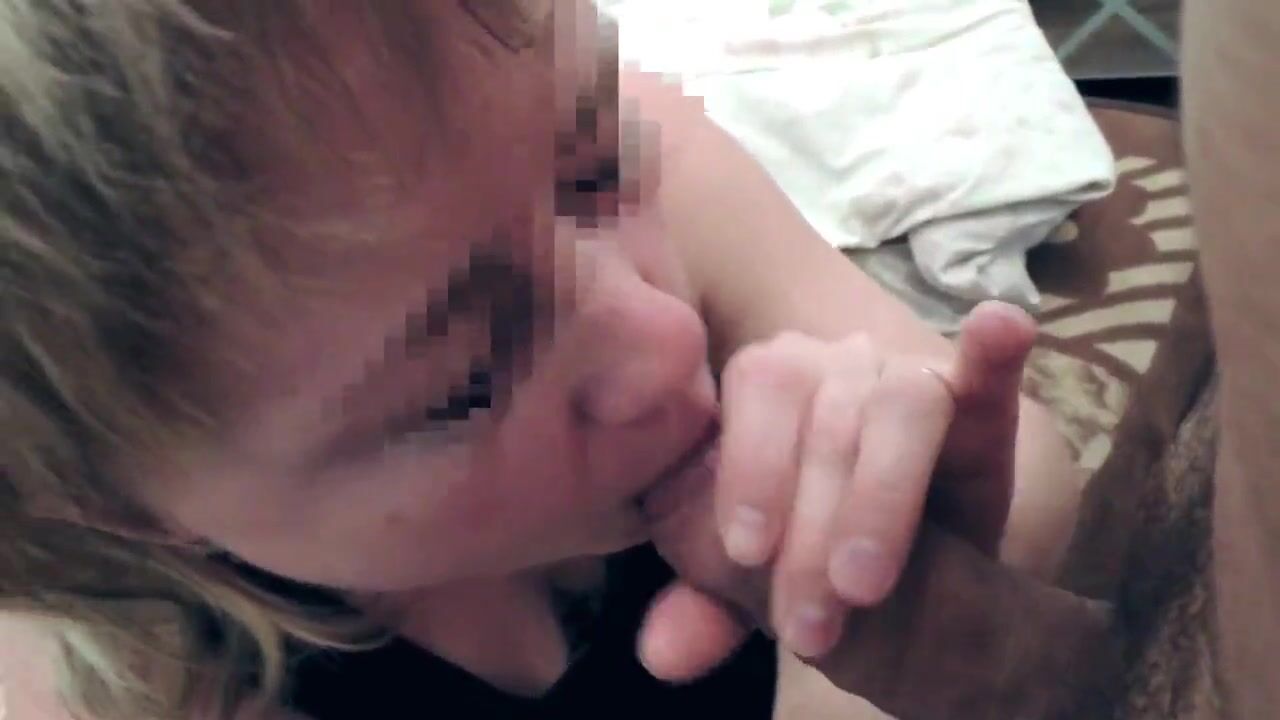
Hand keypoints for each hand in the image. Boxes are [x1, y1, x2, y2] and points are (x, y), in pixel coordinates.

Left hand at [637, 300, 1036, 678]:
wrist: (899, 582)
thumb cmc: (807, 557)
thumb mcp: (754, 590)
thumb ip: (707, 608)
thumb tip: (662, 654)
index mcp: (767, 386)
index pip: (757, 390)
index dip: (753, 465)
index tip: (750, 552)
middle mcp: (835, 364)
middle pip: (826, 408)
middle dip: (813, 522)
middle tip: (809, 618)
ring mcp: (907, 378)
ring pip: (901, 405)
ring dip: (880, 497)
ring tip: (862, 586)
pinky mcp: (978, 404)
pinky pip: (986, 371)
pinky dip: (993, 352)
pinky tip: (1000, 328)